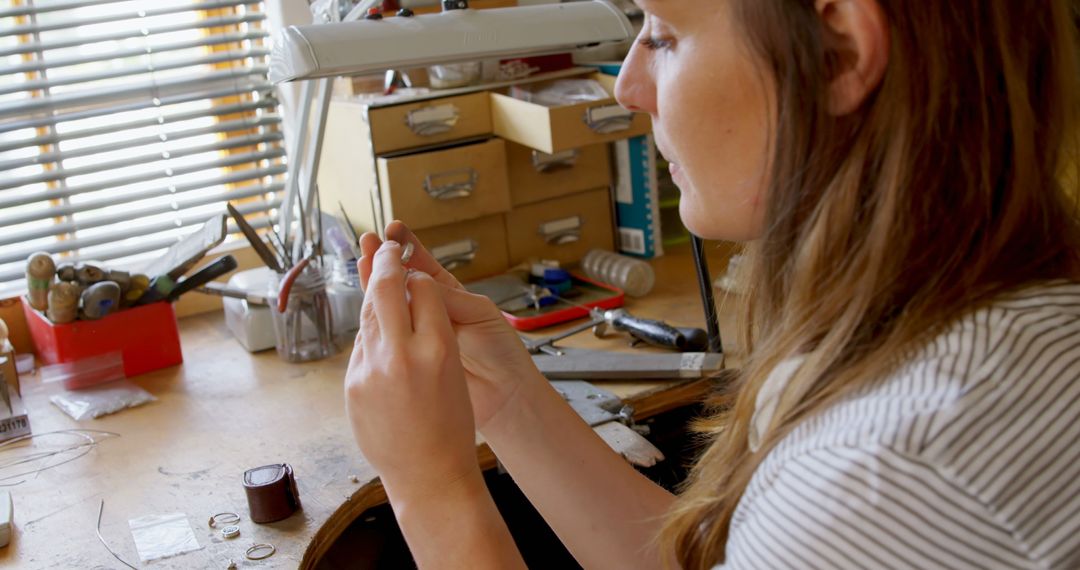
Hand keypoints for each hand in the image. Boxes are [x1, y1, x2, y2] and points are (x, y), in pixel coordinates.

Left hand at [345, 240, 478, 495]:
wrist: (429, 474)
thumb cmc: (451, 426)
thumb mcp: (454, 370)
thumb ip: (433, 332)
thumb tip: (411, 296)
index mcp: (438, 348)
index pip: (424, 289)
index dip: (420, 277)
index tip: (417, 271)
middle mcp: (402, 354)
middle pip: (388, 288)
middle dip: (386, 260)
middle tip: (386, 243)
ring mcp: (371, 369)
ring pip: (368, 313)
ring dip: (374, 292)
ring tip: (377, 274)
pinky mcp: (352, 384)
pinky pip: (360, 345)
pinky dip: (369, 333)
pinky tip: (377, 331)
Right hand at [358, 221, 545, 432]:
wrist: (504, 395)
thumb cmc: (500, 352)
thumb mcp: (479, 314)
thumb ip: (448, 298)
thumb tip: (414, 280)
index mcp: (450, 295)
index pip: (423, 265)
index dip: (408, 247)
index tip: (393, 230)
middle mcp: (431, 311)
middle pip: (402, 281)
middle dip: (385, 260)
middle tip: (368, 241)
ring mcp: (418, 334)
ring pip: (392, 304)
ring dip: (375, 282)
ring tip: (362, 259)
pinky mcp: (410, 356)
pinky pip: (390, 333)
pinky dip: (375, 316)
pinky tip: (365, 300)